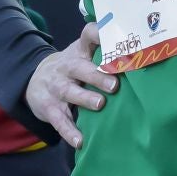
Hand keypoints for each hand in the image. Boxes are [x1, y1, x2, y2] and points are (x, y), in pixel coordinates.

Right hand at [25, 22, 119, 148]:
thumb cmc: (72, 68)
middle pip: (80, 68)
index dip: (99, 34)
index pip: (88, 36)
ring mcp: (56, 87)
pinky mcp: (49, 108)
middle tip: (114, 84)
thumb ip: (105, 55)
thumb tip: (142, 58)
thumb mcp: (82, 55)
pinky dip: (69, 132)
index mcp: (79, 51)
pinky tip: (80, 141)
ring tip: (100, 104)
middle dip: (97, 75)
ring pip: (69, 92)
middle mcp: (66, 67)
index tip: (114, 38)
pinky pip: (60, 121)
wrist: (34, 80)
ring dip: (85, 98)